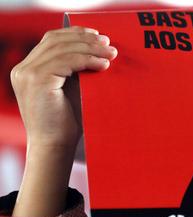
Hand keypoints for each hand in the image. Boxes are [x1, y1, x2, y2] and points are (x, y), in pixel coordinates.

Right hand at [10, 27, 116, 216]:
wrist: (55, 148)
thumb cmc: (66, 124)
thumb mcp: (70, 89)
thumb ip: (75, 70)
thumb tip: (98, 49)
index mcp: (27, 69)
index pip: (51, 40)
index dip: (75, 34)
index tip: (98, 35)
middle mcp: (22, 69)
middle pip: (56, 40)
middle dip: (86, 40)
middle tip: (109, 44)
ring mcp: (26, 74)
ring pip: (63, 49)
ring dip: (90, 49)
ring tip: (111, 54)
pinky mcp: (36, 81)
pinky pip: (67, 62)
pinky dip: (87, 61)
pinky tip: (103, 66)